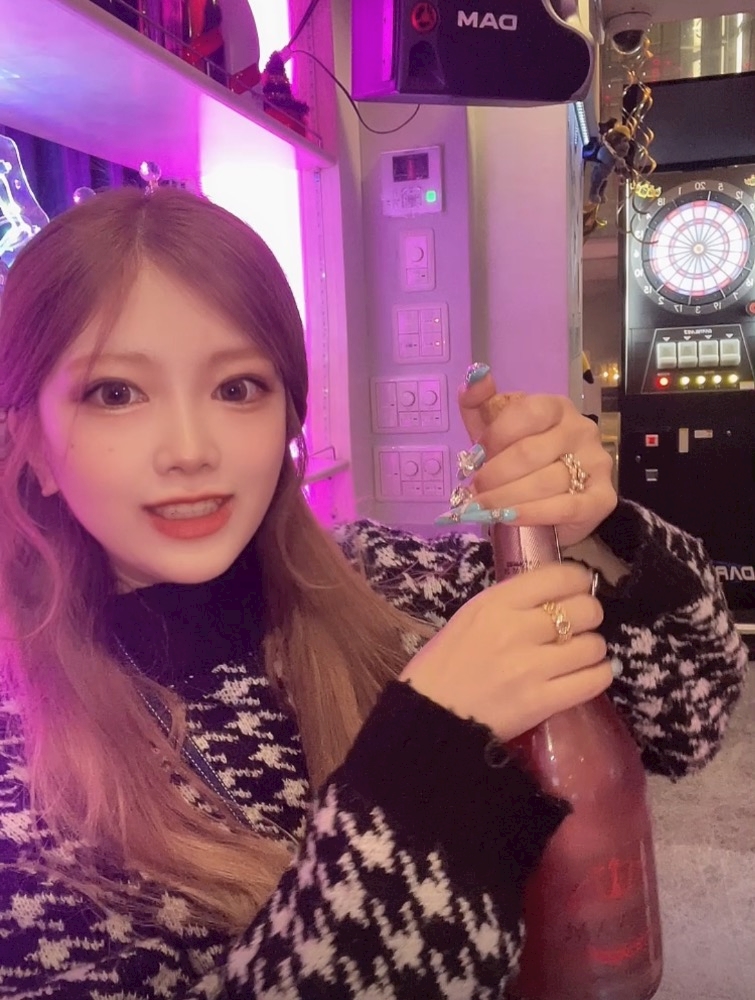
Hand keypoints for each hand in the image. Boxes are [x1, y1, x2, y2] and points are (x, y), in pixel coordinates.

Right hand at [400, 562, 611, 740]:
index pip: (559, 576)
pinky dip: (598, 674)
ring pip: (593, 645)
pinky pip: (593, 681)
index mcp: (495, 603)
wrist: (431, 715)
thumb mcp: (471, 616)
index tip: (580, 588)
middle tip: (581, 625)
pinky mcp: (542, 702)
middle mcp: (516, 629)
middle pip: (584, 609)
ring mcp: (531, 667)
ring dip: (593, 648)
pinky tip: (588, 674)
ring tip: (581, 654)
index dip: (579, 580)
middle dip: (590, 615)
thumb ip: (511, 601)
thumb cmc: (445, 662)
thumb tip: (554, 594)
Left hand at [455, 368, 616, 546]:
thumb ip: (479, 403)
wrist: (551, 506)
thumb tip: (473, 377)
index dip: (495, 437)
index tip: (474, 457)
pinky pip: (566, 507)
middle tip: (474, 491)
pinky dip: (532, 514)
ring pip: (545, 481)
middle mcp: (581, 429)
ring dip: (506, 498)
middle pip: (530, 452)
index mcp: (556, 407)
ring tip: (484, 508)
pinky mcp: (603, 498)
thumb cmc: (519, 462)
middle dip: (494, 474)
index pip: (526, 412)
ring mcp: (596, 463)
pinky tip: (509, 518)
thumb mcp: (494, 430)